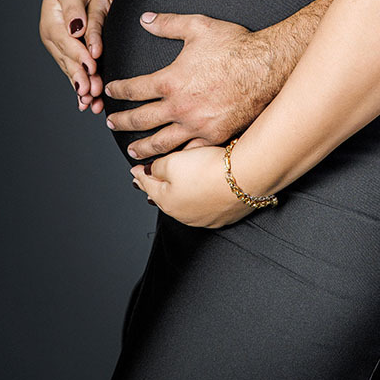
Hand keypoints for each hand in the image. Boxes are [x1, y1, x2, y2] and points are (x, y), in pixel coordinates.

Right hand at [39, 0, 134, 112]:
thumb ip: (73, 9)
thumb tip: (75, 28)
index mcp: (52, 24)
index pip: (66, 42)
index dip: (79, 54)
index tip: (92, 65)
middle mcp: (53, 39)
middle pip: (67, 60)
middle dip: (81, 76)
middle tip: (93, 91)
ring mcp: (58, 48)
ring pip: (70, 70)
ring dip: (81, 86)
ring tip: (92, 101)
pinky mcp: (67, 53)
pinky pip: (73, 71)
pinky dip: (79, 86)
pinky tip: (86, 102)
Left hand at [105, 13, 273, 159]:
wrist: (266, 67)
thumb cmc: (235, 46)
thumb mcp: (198, 26)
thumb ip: (168, 23)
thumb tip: (146, 19)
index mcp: (171, 80)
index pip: (134, 89)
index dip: (118, 90)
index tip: (110, 91)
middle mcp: (179, 107)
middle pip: (141, 119)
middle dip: (122, 121)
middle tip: (111, 123)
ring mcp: (196, 125)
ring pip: (161, 141)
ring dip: (142, 146)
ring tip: (132, 151)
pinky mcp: (214, 136)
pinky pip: (188, 152)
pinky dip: (175, 159)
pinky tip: (168, 162)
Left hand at [131, 147, 253, 227]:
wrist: (244, 177)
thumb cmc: (209, 169)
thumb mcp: (172, 161)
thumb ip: (156, 167)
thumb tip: (147, 172)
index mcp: (167, 201)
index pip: (147, 186)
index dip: (140, 175)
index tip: (135, 171)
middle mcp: (184, 215)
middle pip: (166, 197)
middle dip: (158, 188)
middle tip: (150, 181)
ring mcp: (205, 218)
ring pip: (187, 204)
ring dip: (181, 195)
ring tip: (176, 187)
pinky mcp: (225, 216)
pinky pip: (207, 206)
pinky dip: (202, 198)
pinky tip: (205, 191)